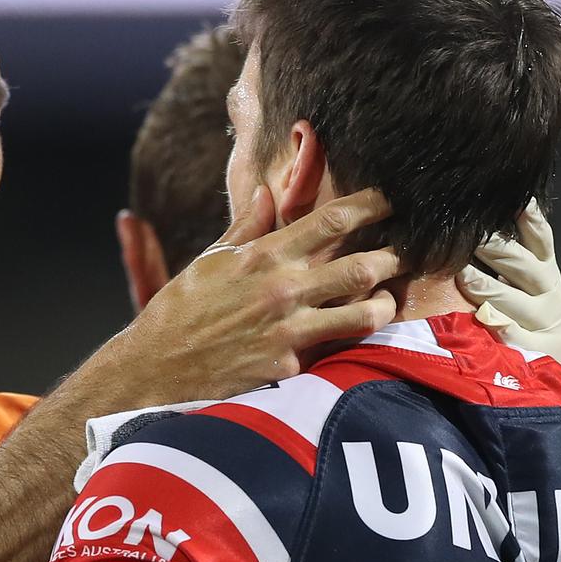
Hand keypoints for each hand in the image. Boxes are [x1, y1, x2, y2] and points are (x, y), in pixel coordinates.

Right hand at [112, 186, 403, 403]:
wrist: (155, 368)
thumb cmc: (180, 311)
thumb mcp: (210, 260)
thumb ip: (246, 227)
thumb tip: (268, 193)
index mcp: (263, 256)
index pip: (330, 221)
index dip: (369, 206)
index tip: (388, 200)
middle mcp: (282, 289)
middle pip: (361, 265)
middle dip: (393, 256)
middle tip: (405, 252)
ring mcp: (288, 330)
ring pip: (364, 312)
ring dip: (385, 303)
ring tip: (389, 298)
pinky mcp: (289, 367)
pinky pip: (334, 350)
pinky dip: (346, 342)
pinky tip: (355, 338)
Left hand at [458, 200, 560, 373]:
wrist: (554, 377)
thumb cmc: (530, 325)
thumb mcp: (526, 291)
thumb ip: (511, 264)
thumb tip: (479, 231)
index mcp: (548, 277)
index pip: (542, 243)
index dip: (532, 222)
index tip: (520, 202)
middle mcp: (551, 296)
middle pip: (525, 268)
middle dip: (498, 250)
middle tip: (472, 237)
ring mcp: (547, 325)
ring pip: (516, 302)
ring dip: (489, 287)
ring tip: (464, 275)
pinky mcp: (540, 353)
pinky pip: (515, 336)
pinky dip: (500, 327)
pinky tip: (484, 318)